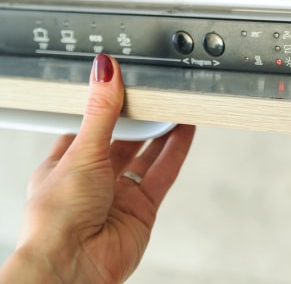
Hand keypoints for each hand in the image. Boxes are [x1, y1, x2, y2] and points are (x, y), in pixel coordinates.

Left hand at [0, 55, 194, 283]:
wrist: (75, 267)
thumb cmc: (58, 219)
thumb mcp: (81, 151)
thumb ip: (101, 111)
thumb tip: (104, 72)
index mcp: (64, 165)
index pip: (88, 127)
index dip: (106, 107)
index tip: (124, 84)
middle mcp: (92, 180)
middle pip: (121, 140)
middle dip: (139, 118)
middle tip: (155, 92)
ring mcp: (119, 195)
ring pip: (146, 155)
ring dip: (161, 131)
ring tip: (176, 105)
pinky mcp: (143, 208)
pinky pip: (163, 172)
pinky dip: (176, 150)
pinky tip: (185, 130)